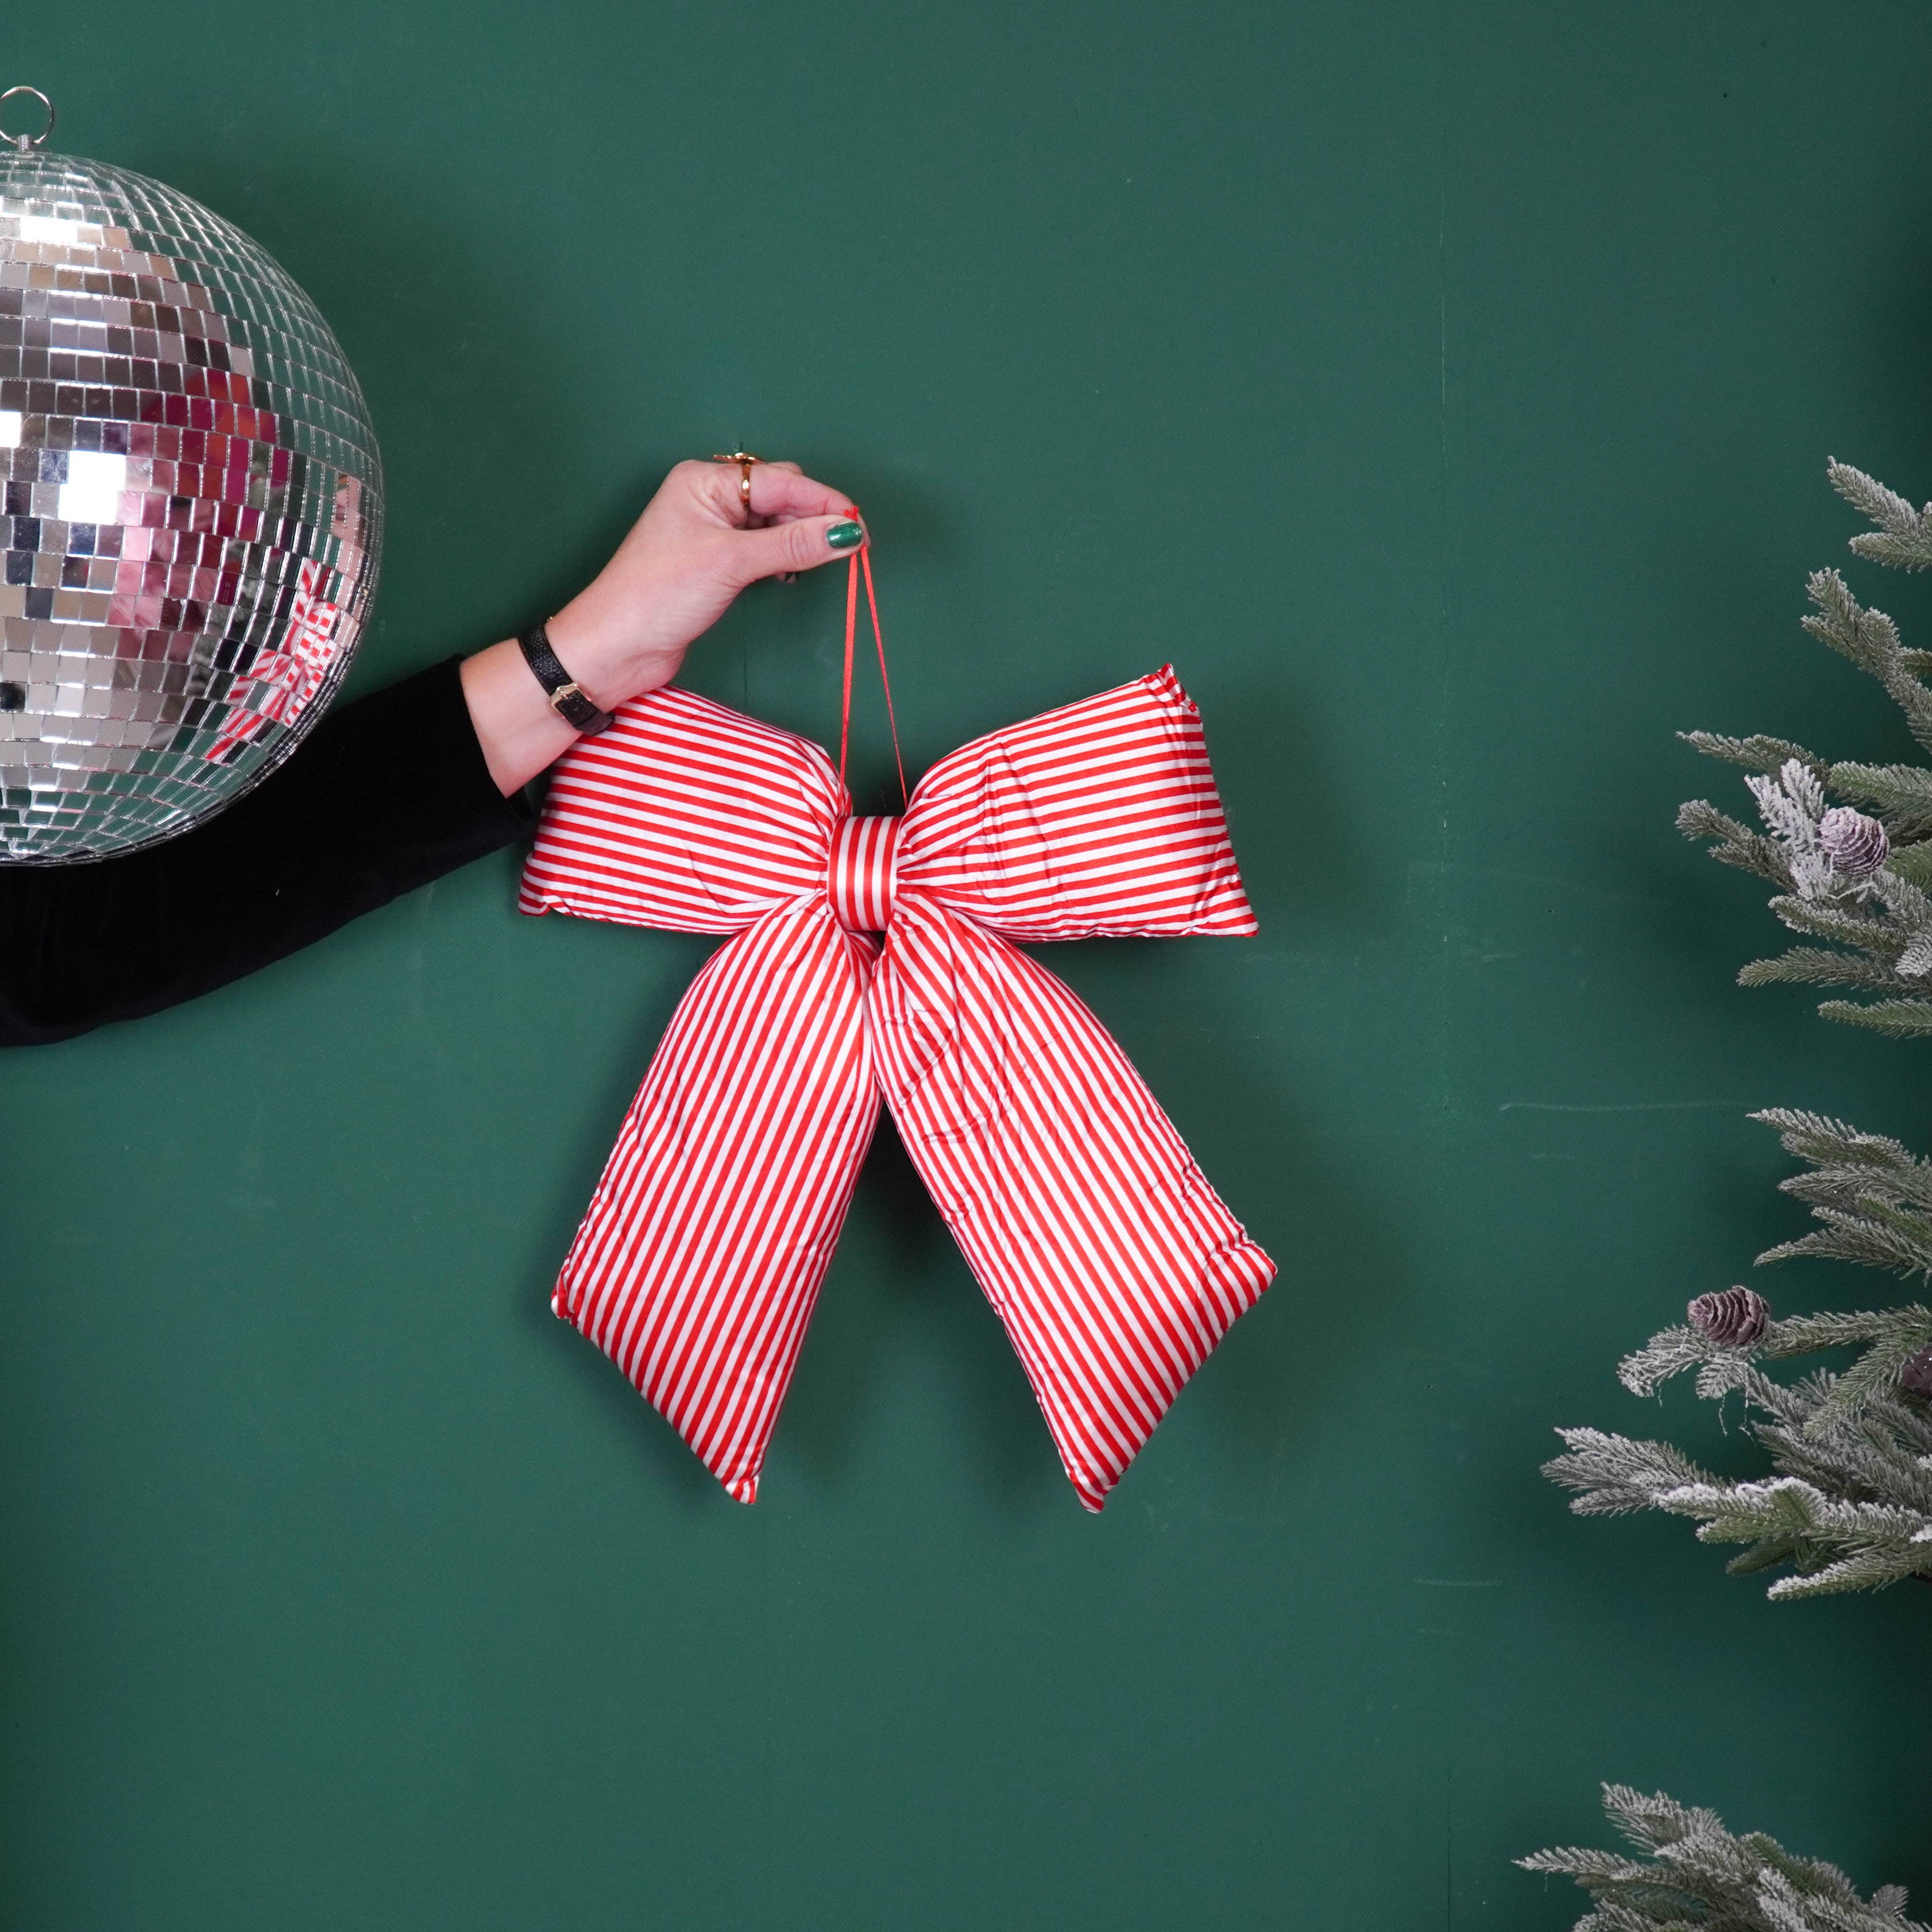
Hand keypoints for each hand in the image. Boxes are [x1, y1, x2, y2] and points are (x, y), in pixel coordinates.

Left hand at [460, 459, 863, 793]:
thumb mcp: (731, 562)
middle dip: (813, 518)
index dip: (824, 502)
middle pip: (780, 496)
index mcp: (705, 480)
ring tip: (819, 562)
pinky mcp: (715, 563)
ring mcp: (712, 531)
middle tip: (847, 546)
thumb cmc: (656, 594)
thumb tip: (847, 533)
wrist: (616, 647)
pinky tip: (792, 574)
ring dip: (799, 541)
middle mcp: (709, 498)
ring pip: (775, 524)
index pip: (781, 480)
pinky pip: (763, 549)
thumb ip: (792, 545)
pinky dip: (784, 559)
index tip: (860, 527)